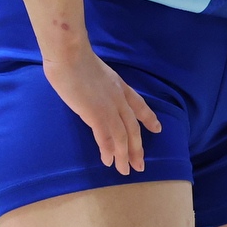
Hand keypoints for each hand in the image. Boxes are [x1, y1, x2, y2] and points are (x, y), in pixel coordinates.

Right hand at [41, 46, 161, 174]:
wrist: (69, 55)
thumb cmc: (74, 59)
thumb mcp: (95, 71)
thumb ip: (98, 85)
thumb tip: (92, 93)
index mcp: (120, 86)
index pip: (139, 105)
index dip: (149, 118)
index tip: (157, 129)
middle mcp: (119, 99)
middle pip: (133, 128)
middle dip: (137, 148)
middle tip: (140, 165)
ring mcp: (109, 107)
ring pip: (123, 137)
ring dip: (124, 156)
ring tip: (125, 170)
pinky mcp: (96, 114)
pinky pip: (106, 137)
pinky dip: (108, 151)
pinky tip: (108, 161)